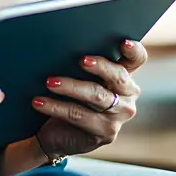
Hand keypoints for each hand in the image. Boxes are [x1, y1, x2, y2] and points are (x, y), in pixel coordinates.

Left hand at [31, 40, 145, 159]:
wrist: (56, 133)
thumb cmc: (67, 96)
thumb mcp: (76, 76)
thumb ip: (79, 62)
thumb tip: (63, 43)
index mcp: (123, 75)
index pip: (136, 59)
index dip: (133, 51)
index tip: (123, 43)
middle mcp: (128, 95)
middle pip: (119, 77)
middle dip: (100, 66)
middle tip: (81, 60)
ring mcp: (119, 116)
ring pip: (96, 96)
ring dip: (70, 87)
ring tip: (49, 82)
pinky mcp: (105, 132)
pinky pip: (78, 115)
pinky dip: (56, 107)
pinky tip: (39, 102)